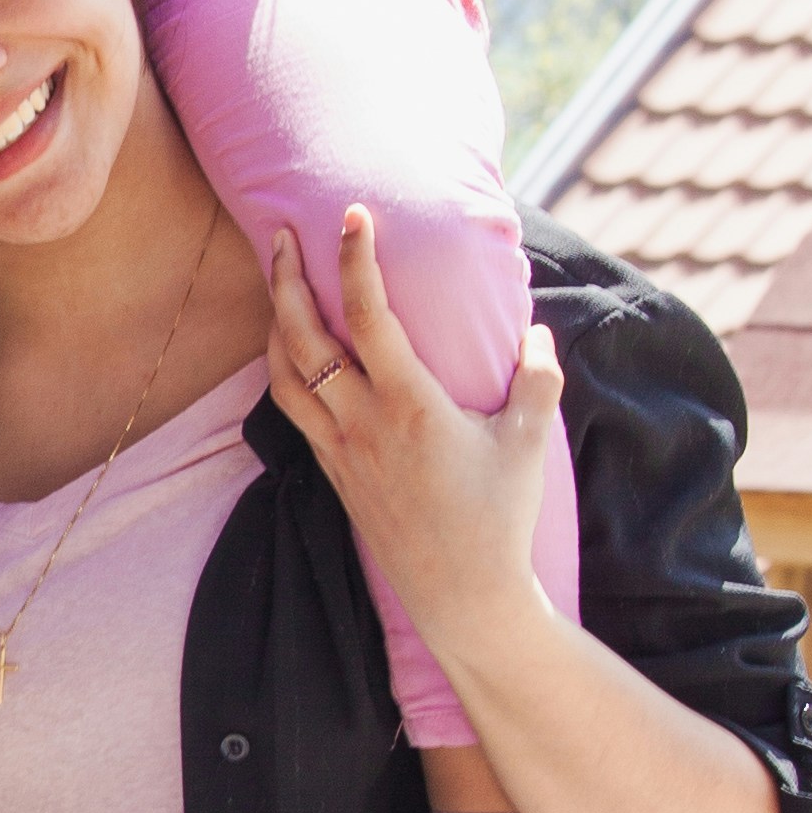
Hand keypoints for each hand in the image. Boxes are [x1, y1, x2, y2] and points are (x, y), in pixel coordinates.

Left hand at [263, 206, 560, 675]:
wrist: (462, 597)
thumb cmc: (500, 519)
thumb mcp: (529, 441)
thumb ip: (537, 379)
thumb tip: (535, 332)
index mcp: (411, 405)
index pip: (368, 316)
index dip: (357, 260)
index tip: (353, 215)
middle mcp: (363, 423)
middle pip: (302, 337)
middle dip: (285, 278)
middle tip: (281, 230)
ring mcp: (340, 450)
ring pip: (283, 373)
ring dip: (273, 321)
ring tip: (277, 281)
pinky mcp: (333, 472)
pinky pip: (292, 408)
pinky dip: (281, 367)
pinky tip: (289, 348)